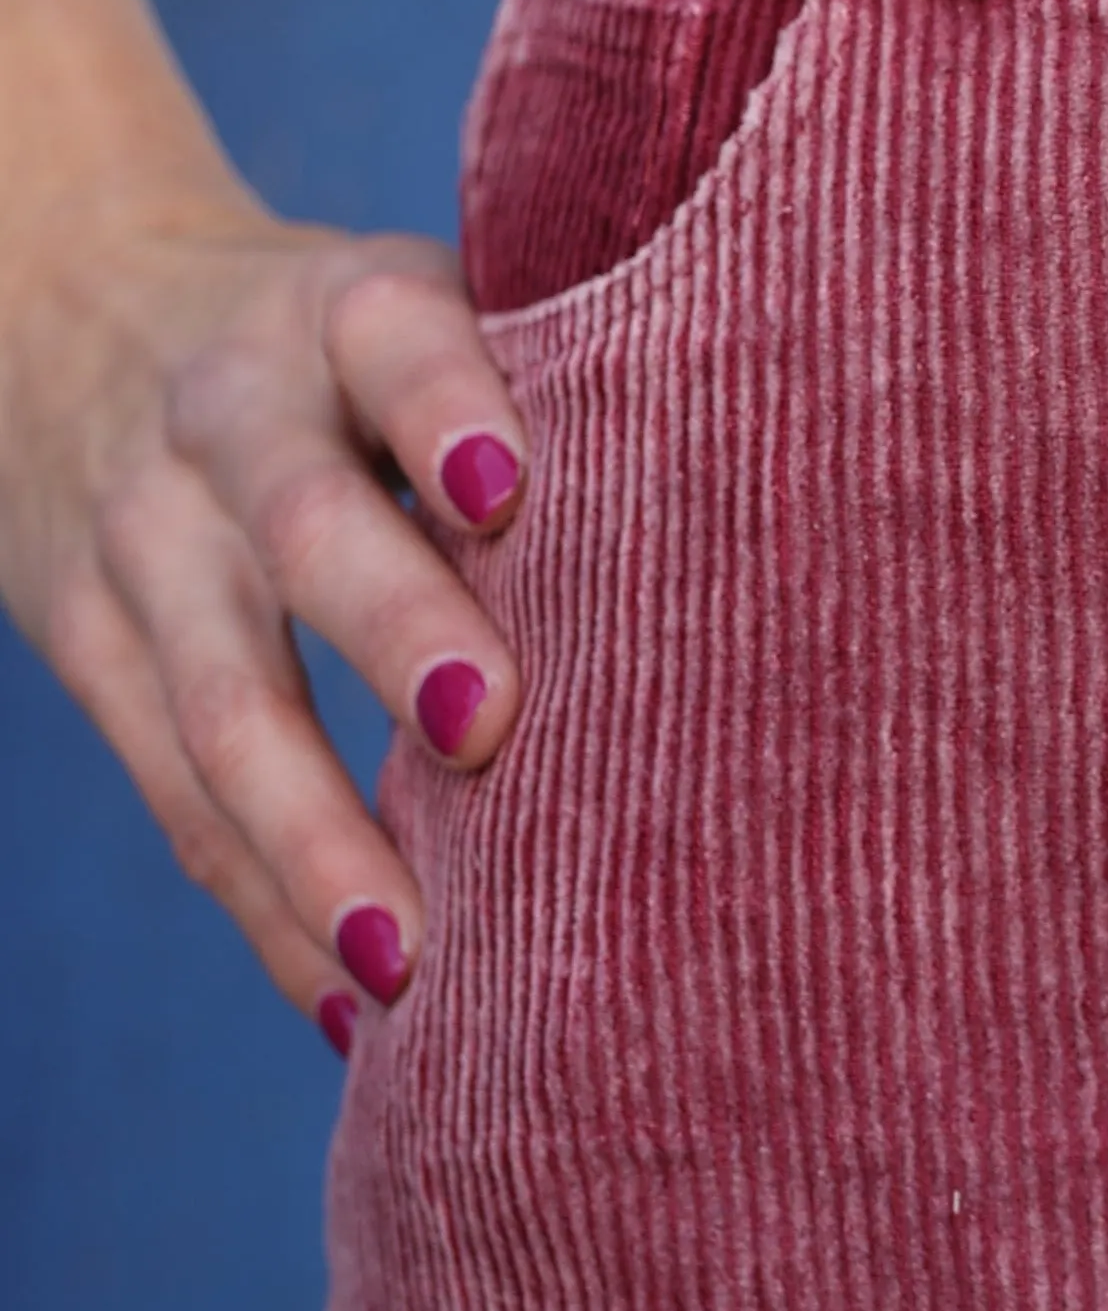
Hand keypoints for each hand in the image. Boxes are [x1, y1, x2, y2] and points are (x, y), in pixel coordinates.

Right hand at [0, 0, 532, 1031]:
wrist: (66, 301)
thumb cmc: (358, 348)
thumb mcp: (423, 301)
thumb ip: (569, 374)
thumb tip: (828, 493)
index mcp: (341, 309)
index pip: (390, 337)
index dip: (444, 404)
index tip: (508, 492)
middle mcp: (230, 413)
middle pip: (301, 523)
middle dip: (390, 626)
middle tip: (485, 728)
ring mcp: (143, 537)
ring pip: (217, 697)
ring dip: (311, 837)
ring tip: (406, 966)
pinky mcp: (83, 642)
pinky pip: (173, 797)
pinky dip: (264, 909)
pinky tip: (352, 1010)